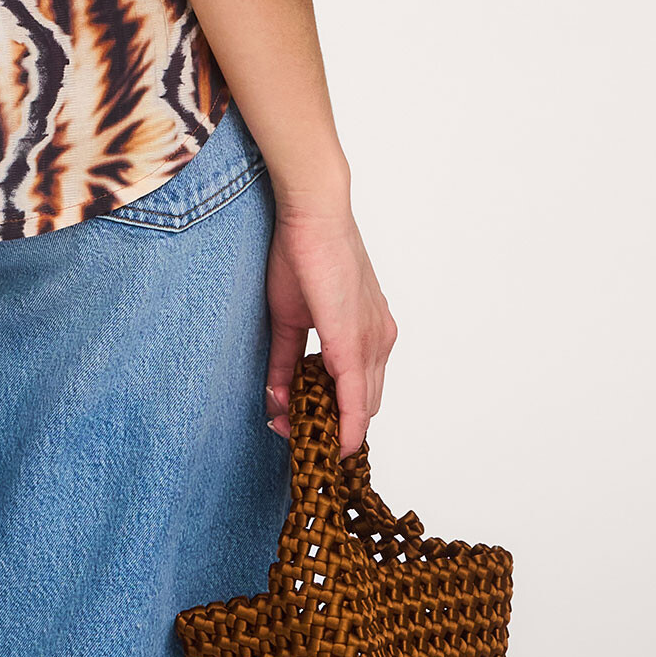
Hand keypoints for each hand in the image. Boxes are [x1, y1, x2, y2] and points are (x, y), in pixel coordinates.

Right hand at [263, 199, 396, 459]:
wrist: (313, 214)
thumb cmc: (302, 253)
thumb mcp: (289, 316)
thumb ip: (285, 359)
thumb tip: (276, 396)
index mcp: (368, 331)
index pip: (357, 388)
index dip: (332, 414)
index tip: (299, 423)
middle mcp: (380, 339)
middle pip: (363, 404)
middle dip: (329, 426)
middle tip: (289, 428)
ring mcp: (374, 342)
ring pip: (361, 406)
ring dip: (331, 428)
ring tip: (293, 428)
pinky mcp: (356, 342)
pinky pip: (356, 397)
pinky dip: (347, 424)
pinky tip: (334, 442)